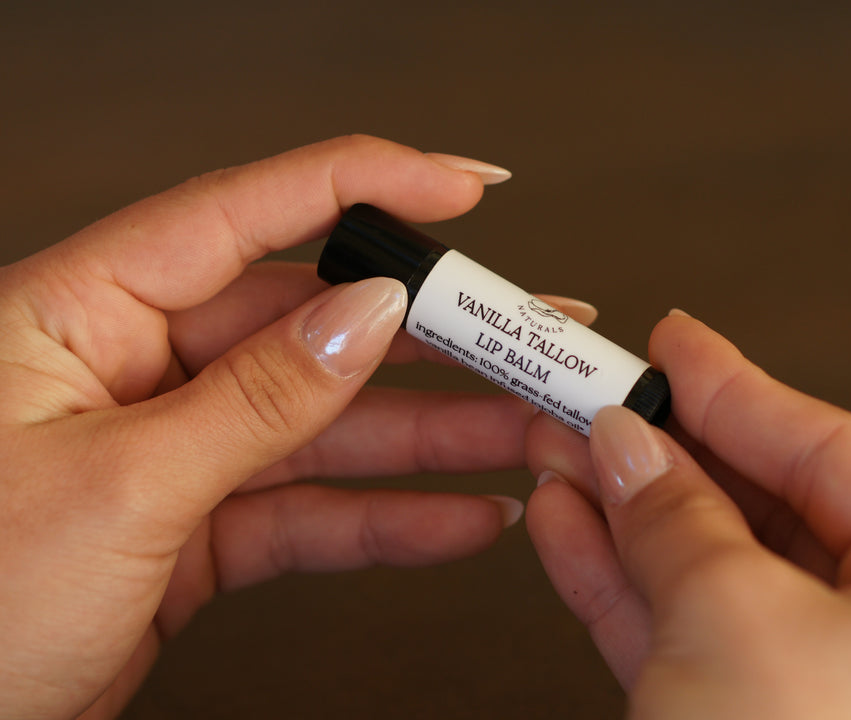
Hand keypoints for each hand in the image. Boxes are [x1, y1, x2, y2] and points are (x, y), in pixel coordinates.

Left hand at [0, 136, 544, 719]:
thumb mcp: (117, 488)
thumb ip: (255, 399)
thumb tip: (361, 317)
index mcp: (79, 314)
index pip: (241, 214)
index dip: (364, 187)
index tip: (458, 188)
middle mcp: (130, 369)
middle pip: (311, 325)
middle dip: (432, 336)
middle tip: (522, 335)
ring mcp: (171, 450)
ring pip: (327, 425)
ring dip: (434, 436)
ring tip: (526, 432)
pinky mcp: (196, 526)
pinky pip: (310, 509)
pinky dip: (387, 519)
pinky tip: (459, 518)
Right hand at [526, 312, 850, 718]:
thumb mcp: (735, 615)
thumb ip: (678, 513)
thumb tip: (630, 440)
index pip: (832, 449)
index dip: (740, 387)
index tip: (676, 345)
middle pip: (764, 502)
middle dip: (668, 449)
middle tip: (600, 393)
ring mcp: (814, 684)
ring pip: (709, 562)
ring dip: (626, 505)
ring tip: (562, 447)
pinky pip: (677, 624)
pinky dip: (617, 572)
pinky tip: (568, 522)